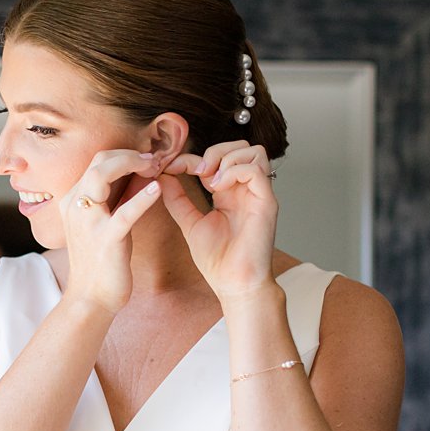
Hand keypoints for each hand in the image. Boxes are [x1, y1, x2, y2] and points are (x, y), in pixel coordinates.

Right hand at [57, 150, 165, 313]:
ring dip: (131, 164)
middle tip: (154, 160)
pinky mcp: (105, 239)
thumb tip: (142, 173)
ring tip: (154, 167)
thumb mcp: (106, 222)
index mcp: (73, 200)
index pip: (97, 162)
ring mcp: (88, 221)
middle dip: (129, 155)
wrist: (90, 298)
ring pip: (102, 176)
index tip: (147, 161)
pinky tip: (158, 189)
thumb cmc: (100, 261)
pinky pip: (124, 212)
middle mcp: (75, 206)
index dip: (125, 155)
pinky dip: (142, 198)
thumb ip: (120, 197)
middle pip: (99, 161)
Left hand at [158, 141, 278, 300]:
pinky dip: (234, 171)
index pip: (219, 158)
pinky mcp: (267, 203)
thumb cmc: (217, 260)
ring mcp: (259, 195)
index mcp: (231, 193)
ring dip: (225, 159)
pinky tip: (218, 188)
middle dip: (215, 151)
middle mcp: (247, 190)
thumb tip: (163, 176)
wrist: (233, 284)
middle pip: (242, 146)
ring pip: (253, 151)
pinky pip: (256, 170)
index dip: (193, 156)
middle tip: (197, 171)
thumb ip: (178, 199)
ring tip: (209, 180)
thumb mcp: (190, 222)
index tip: (171, 167)